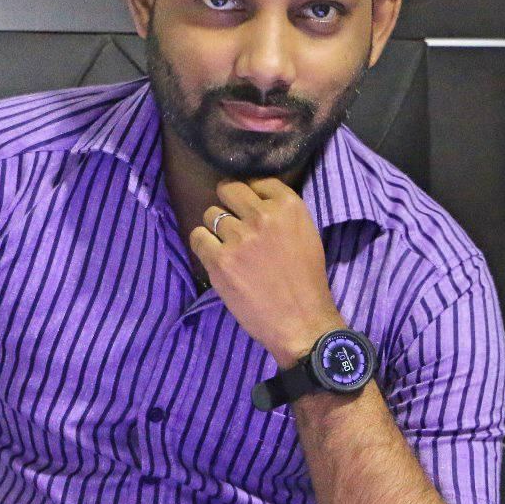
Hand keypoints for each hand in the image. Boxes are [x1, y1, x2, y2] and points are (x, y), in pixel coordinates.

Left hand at [188, 177, 345, 367]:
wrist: (301, 322)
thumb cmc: (307, 283)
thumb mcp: (306, 235)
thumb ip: (281, 215)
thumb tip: (253, 201)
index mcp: (289, 206)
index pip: (258, 181)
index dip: (251, 195)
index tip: (251, 210)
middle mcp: (262, 215)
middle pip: (228, 189)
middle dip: (228, 203)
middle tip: (233, 224)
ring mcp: (239, 237)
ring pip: (210, 213)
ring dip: (216, 228)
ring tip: (229, 248)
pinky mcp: (220, 260)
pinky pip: (197, 237)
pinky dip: (202, 245)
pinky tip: (214, 257)